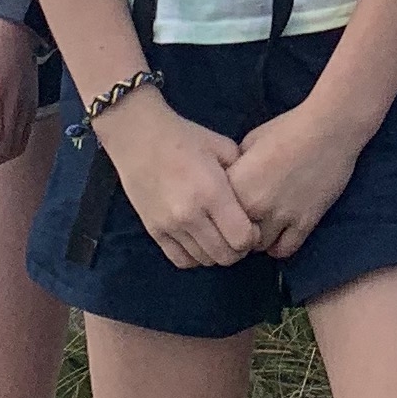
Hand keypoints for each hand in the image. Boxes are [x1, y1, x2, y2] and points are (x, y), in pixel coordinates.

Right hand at [108, 94, 259, 267]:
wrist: (139, 137)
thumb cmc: (185, 138)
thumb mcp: (222, 147)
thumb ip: (243, 173)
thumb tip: (257, 196)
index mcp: (212, 192)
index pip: (242, 238)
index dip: (252, 237)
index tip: (252, 226)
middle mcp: (191, 214)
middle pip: (225, 256)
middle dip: (238, 250)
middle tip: (237, 234)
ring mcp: (170, 225)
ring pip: (204, 260)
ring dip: (216, 253)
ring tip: (218, 237)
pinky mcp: (154, 231)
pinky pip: (180, 260)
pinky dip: (194, 257)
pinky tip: (199, 242)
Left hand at [228, 97, 367, 260]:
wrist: (329, 129)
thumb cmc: (287, 129)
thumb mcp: (250, 141)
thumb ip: (236, 168)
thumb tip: (231, 184)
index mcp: (236, 183)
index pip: (215, 214)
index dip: (219, 213)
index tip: (225, 211)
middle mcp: (255, 205)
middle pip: (234, 235)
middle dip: (236, 231)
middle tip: (242, 223)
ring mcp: (281, 216)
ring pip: (258, 246)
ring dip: (257, 240)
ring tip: (261, 229)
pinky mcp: (305, 223)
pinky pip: (284, 250)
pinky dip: (279, 246)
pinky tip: (279, 235)